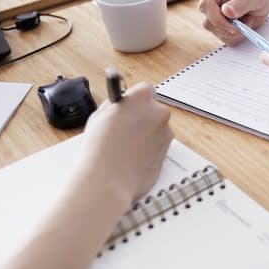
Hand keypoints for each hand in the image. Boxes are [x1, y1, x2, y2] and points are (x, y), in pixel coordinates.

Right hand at [81, 82, 173, 200]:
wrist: (108, 179)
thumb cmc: (99, 148)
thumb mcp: (99, 116)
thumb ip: (115, 105)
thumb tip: (121, 102)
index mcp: (141, 98)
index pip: (144, 89)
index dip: (134, 100)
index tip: (127, 107)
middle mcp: (158, 112)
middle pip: (153, 109)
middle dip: (142, 117)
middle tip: (124, 129)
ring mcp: (166, 132)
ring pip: (157, 128)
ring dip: (147, 134)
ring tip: (126, 147)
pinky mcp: (168, 151)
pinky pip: (158, 144)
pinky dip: (150, 148)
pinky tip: (133, 157)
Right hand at [199, 0, 268, 45]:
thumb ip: (241, 3)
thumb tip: (226, 11)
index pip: (206, 4)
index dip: (216, 18)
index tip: (232, 26)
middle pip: (208, 21)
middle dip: (227, 28)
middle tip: (244, 27)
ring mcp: (214, 13)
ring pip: (215, 31)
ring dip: (233, 32)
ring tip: (248, 21)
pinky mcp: (220, 24)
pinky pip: (224, 37)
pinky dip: (236, 36)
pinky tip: (245, 26)